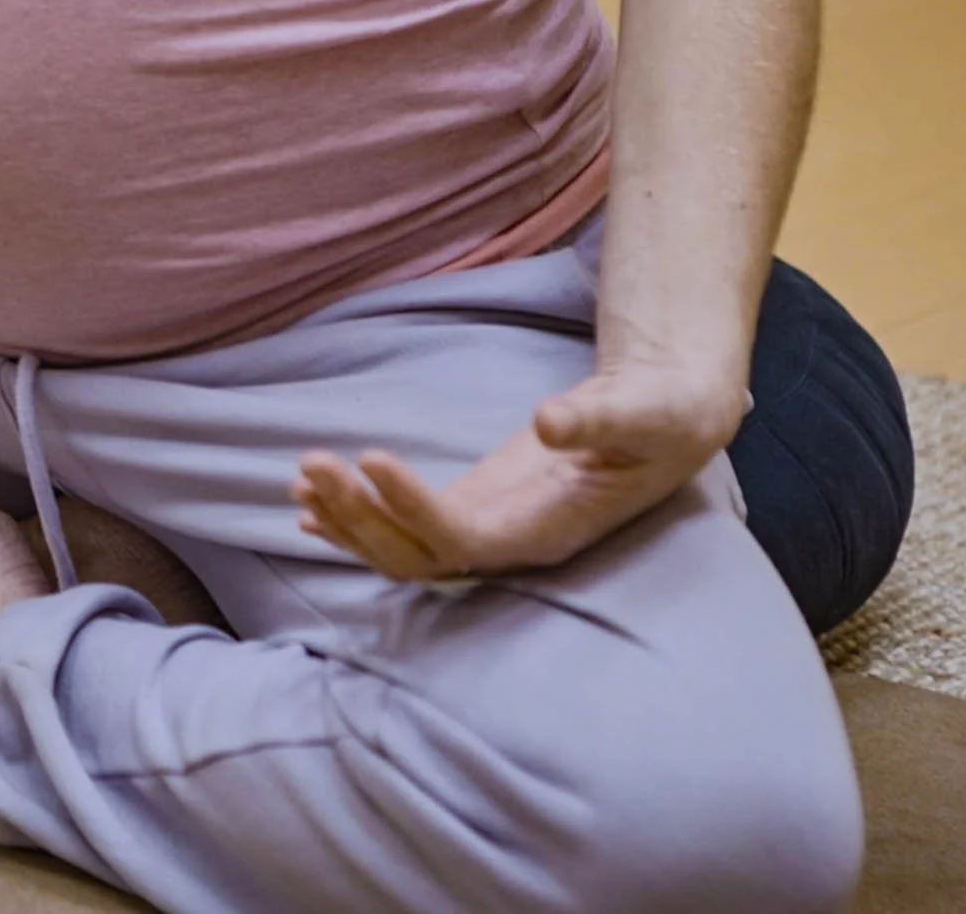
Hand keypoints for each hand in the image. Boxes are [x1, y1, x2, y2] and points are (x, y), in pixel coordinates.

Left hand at [289, 365, 748, 581]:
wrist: (667, 419)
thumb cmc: (662, 417)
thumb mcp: (644, 410)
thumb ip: (599, 417)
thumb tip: (549, 421)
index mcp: (551, 530)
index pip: (465, 538)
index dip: (413, 509)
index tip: (370, 458)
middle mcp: (511, 546)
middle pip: (417, 555)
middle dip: (359, 518)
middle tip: (312, 465)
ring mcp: (487, 531)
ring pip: (400, 548)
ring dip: (346, 517)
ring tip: (298, 479)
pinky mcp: (472, 509)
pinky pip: (401, 529)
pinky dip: (354, 517)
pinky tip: (306, 504)